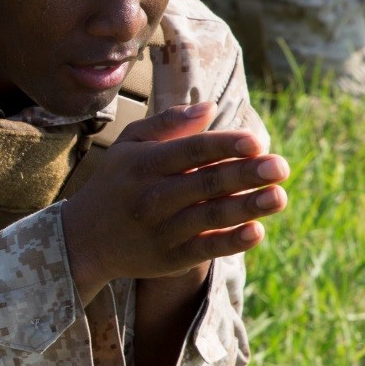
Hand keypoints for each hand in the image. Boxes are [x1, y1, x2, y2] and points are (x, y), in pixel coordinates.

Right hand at [62, 101, 288, 303]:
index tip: (256, 142)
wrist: (84, 240)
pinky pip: (205, 249)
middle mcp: (152, 196)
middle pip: (206, 182)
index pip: (191, 150)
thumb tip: (209, 107)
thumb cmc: (116, 183)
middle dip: (245, 174)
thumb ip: (167, 124)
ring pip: (210, 216)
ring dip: (247, 207)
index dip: (224, 145)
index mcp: (144, 164)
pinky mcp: (170, 258)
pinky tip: (256, 231)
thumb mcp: (130, 146)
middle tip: (280, 166)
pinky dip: (231, 241)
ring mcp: (161, 230)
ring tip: (279, 196)